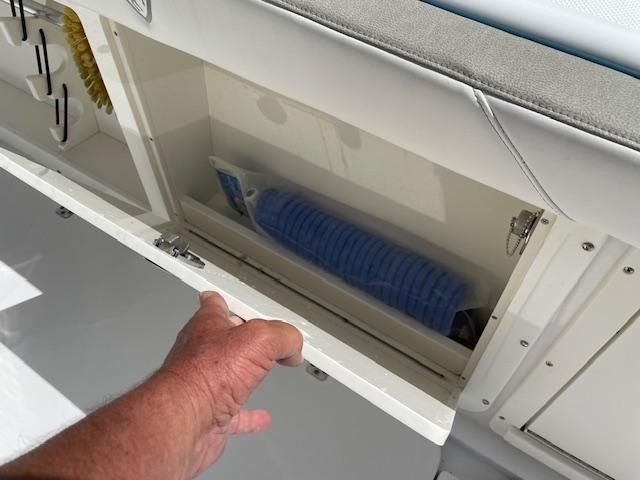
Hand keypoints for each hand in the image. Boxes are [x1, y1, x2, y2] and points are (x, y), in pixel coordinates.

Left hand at [160, 291, 303, 476]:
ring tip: (260, 373)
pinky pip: (233, 413)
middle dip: (239, 339)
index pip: (215, 305)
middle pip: (222, 340)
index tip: (231, 300)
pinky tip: (259, 417)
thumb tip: (293, 344)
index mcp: (207, 326)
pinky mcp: (207, 414)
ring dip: (244, 375)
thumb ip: (282, 336)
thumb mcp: (259, 339)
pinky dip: (248, 415)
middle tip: (259, 340)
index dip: (226, 301)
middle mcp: (200, 353)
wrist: (183, 420)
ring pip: (225, 377)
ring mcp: (201, 385)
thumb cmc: (204, 375)